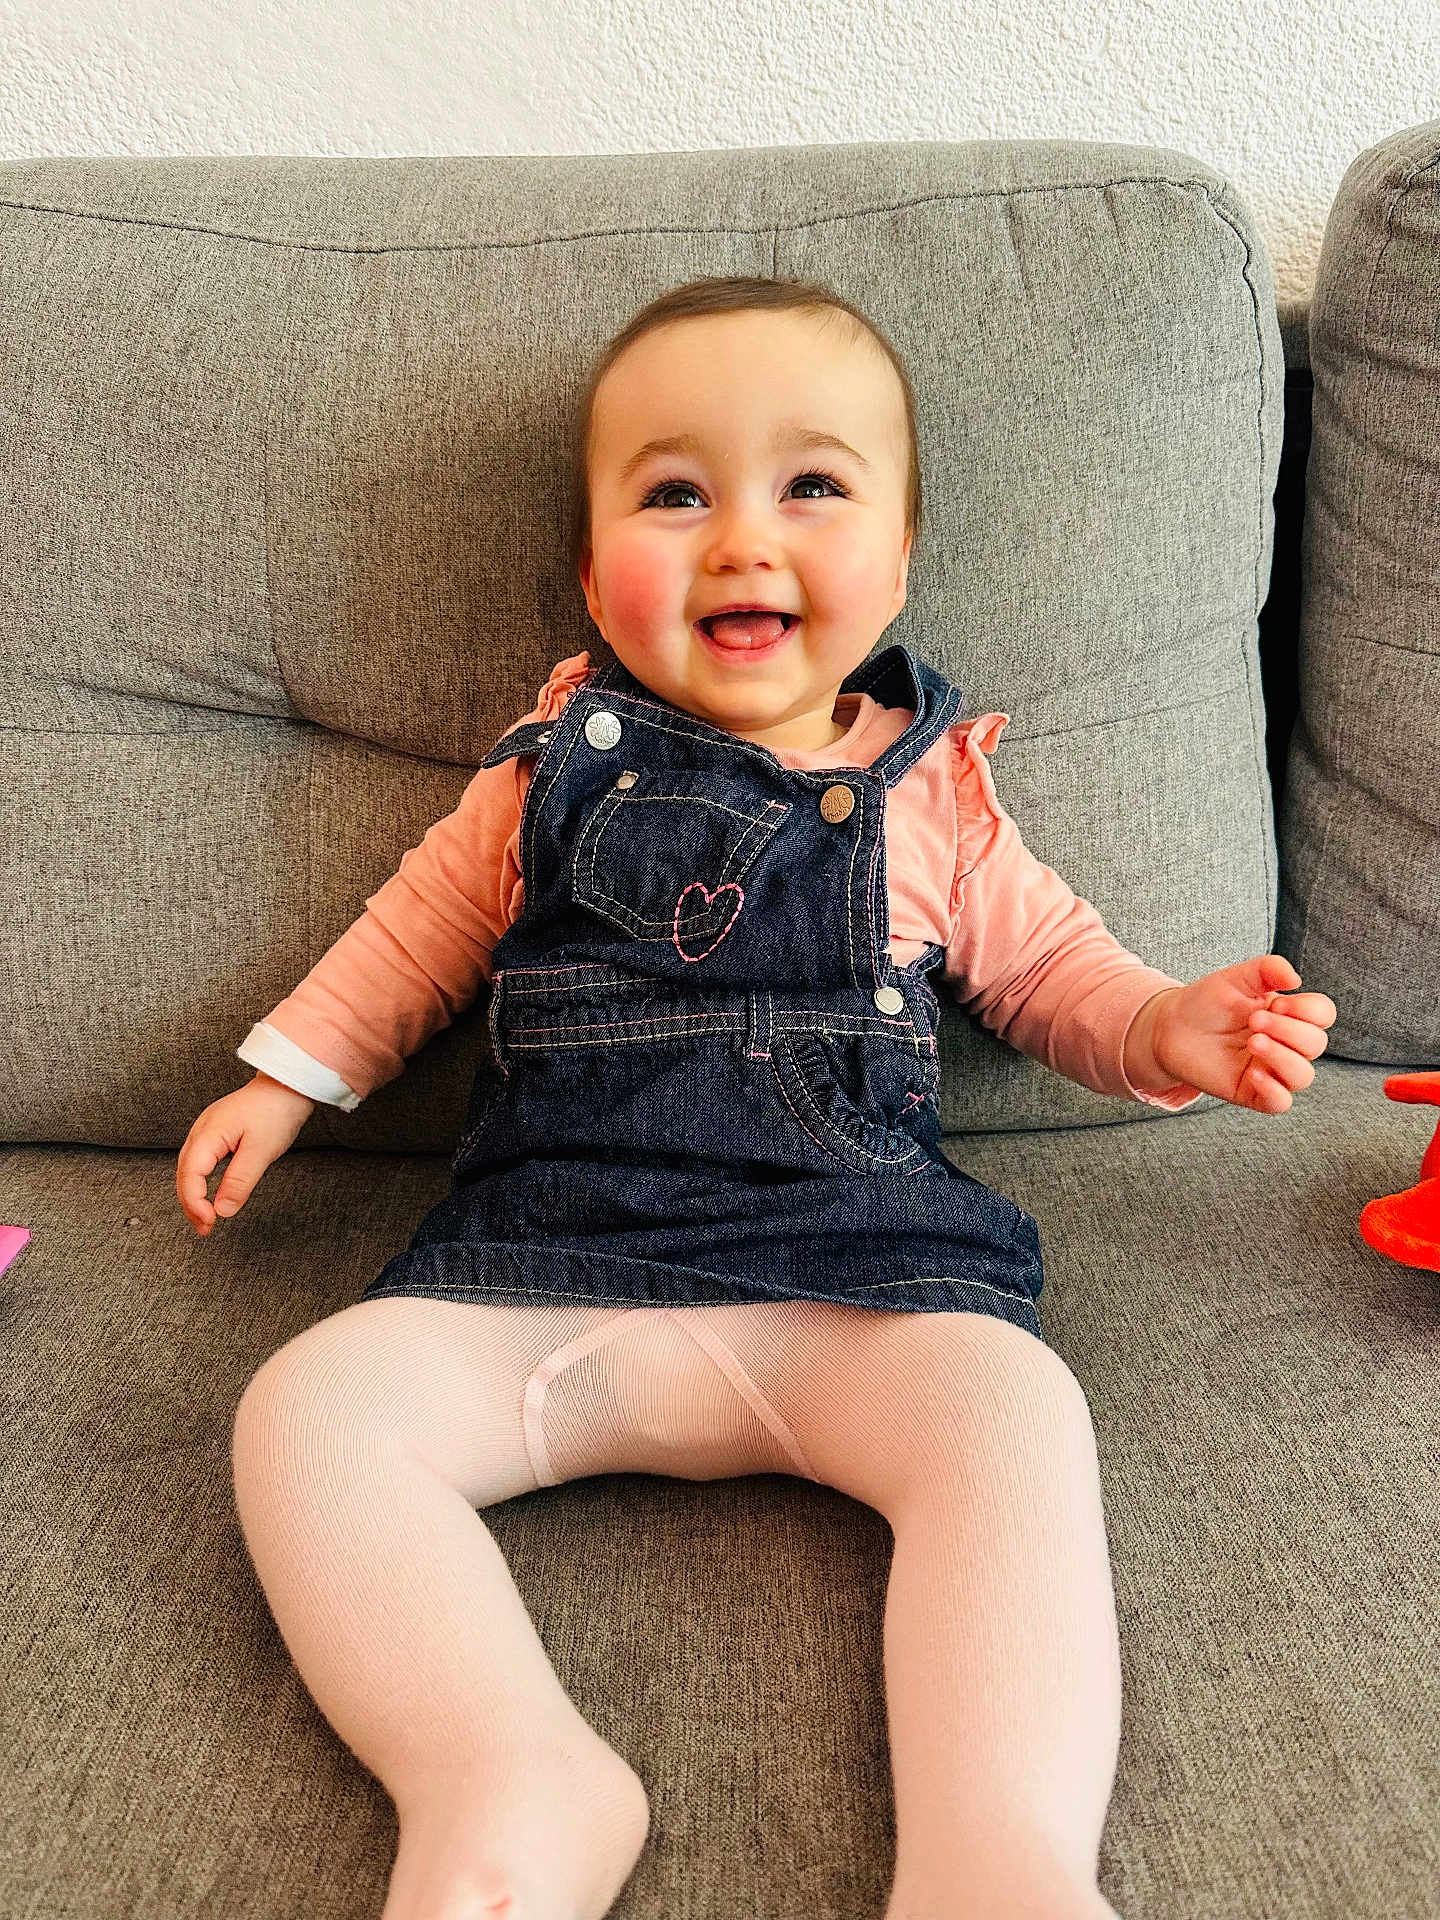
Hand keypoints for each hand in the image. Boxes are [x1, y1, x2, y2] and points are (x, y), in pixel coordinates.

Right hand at [176, 1072, 315, 1234]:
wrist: (287, 1085)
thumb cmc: (276, 1111)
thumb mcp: (261, 1150)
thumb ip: (240, 1181)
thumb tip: (222, 1210)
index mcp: (208, 1134)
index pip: (190, 1176)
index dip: (195, 1203)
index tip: (210, 1222)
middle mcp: (201, 1132)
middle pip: (184, 1174)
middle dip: (191, 1205)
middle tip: (205, 1229)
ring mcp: (206, 1131)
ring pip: (190, 1169)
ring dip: (194, 1196)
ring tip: (205, 1219)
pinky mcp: (216, 1133)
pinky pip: (200, 1162)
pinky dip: (201, 1182)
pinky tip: (209, 1195)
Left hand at [1149, 954, 1337, 1113]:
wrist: (1172, 1026)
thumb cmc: (1208, 1002)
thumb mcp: (1238, 978)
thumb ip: (1268, 969)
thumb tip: (1295, 979)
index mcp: (1289, 1015)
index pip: (1323, 1015)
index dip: (1308, 1009)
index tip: (1277, 1003)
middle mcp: (1286, 1044)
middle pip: (1316, 1044)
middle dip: (1288, 1030)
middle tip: (1253, 1020)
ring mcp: (1271, 1070)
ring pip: (1302, 1076)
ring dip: (1282, 1057)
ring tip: (1253, 1042)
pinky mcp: (1252, 1092)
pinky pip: (1280, 1103)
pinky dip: (1273, 1090)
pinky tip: (1253, 1074)